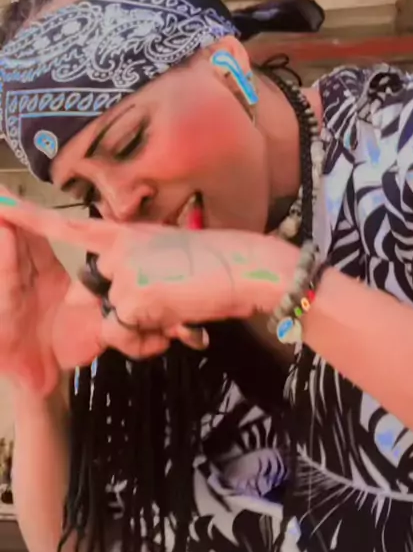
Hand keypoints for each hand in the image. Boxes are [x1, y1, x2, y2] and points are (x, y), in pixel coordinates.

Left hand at [0, 194, 298, 358]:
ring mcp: (123, 271)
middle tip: (165, 302)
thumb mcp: (166, 256)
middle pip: (95, 292)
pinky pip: (129, 333)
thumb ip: (133, 269)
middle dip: (123, 310)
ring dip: (141, 326)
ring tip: (174, 308)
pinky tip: (177, 315)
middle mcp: (118, 247)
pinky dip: (154, 334)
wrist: (245, 266)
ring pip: (111, 319)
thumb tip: (111, 296)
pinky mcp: (133, 297)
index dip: (28, 217)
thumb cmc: (215, 261)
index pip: (68, 225)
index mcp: (125, 232)